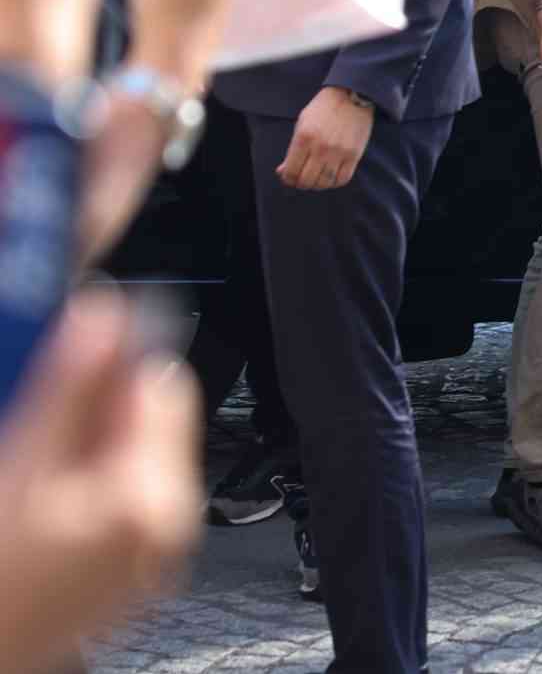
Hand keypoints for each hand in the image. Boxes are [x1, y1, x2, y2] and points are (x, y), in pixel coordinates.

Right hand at [0, 292, 201, 673]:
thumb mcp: (19, 468)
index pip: (161, 382)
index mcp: (154, 498)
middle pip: (144, 422)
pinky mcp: (122, 578)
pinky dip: (74, 487)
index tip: (70, 337)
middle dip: (88, 404)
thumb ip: (68, 390)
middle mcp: (169, 530)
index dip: (113, 353)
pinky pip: (111, 505)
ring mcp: (147, 559)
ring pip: (123, 461)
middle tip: (29, 404)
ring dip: (76, 443)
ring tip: (23, 457)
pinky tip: (28, 500)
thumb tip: (104, 316)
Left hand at [276, 86, 373, 189]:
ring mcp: (338, 152)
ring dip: (318, 185)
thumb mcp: (301, 124)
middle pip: (307, 180)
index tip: (289, 177)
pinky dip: (334, 182)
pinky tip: (331, 176)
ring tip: (316, 178)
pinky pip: (342, 179)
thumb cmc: (323, 109)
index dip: (288, 178)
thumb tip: (283, 172)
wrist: (351, 96)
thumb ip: (292, 150)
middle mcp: (320, 148)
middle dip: (301, 183)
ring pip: (324, 183)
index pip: (291, 172)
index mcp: (303, 138)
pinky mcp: (354, 155)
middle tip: (302, 179)